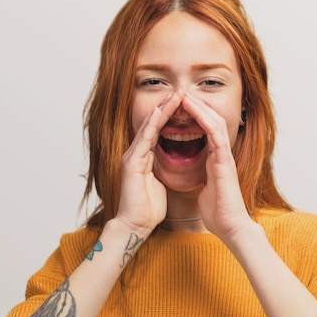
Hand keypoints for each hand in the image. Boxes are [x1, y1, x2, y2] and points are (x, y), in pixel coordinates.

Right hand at [115, 93, 179, 233]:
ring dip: (162, 110)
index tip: (184, 105)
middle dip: (167, 107)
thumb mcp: (159, 184)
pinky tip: (161, 112)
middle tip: (181, 91)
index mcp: (144, 158)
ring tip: (175, 95)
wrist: (136, 225)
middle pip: (153, 124)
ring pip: (148, 127)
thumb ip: (160, 170)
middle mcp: (136, 154)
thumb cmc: (148, 209)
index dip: (170, 117)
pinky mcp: (132, 164)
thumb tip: (167, 164)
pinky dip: (153, 125)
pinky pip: (145, 139)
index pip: (158, 131)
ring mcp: (132, 157)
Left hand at [182, 94, 253, 238]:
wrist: (230, 227)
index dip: (194, 117)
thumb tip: (198, 177)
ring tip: (185, 95)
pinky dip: (205, 120)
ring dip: (200, 107)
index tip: (178, 107)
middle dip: (196, 107)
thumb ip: (203, 178)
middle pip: (211, 122)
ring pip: (214, 123)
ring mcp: (225, 157)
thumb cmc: (218, 212)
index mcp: (215, 160)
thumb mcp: (205, 190)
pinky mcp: (225, 162)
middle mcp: (221, 155)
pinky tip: (194, 109)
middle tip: (181, 93)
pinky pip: (216, 135)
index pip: (206, 131)